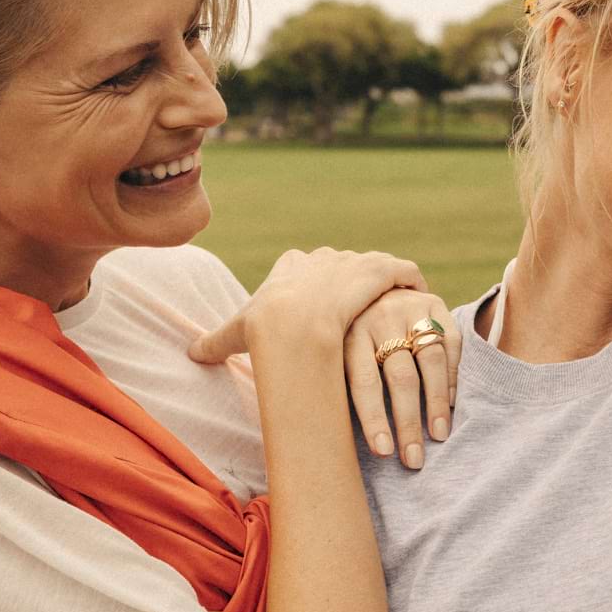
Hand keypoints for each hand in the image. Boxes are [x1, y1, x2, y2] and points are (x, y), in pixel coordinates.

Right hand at [189, 248, 423, 365]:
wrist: (296, 325)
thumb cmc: (265, 330)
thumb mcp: (237, 334)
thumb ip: (216, 342)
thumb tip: (191, 354)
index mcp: (291, 266)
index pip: (304, 265)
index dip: (315, 282)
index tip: (324, 299)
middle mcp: (323, 258)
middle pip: (341, 265)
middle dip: (352, 282)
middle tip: (364, 306)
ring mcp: (353, 261)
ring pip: (373, 267)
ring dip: (385, 282)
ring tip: (397, 303)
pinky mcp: (380, 271)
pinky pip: (403, 271)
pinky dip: (412, 281)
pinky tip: (420, 297)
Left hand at [345, 288, 459, 468]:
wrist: (366, 284)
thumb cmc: (344, 332)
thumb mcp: (331, 349)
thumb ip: (336, 381)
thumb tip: (333, 441)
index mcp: (348, 331)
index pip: (364, 382)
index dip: (375, 419)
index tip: (384, 452)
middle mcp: (379, 317)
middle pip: (400, 377)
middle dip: (408, 423)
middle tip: (414, 459)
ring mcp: (409, 307)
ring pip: (430, 362)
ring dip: (436, 404)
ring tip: (437, 436)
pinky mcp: (433, 303)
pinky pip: (450, 344)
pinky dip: (451, 377)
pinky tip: (449, 404)